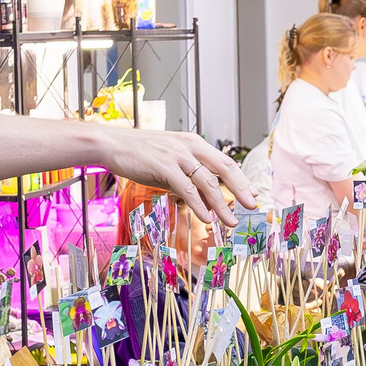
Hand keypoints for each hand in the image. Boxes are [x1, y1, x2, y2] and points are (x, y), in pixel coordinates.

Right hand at [92, 129, 255, 227]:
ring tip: (230, 221)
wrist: (112, 143)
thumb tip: (205, 197)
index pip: (224, 161)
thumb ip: (188, 175)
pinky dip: (199, 204)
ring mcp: (178, 156)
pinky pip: (187, 188)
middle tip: (252, 204)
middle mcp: (189, 147)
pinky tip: (207, 217)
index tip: (251, 193)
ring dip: (221, 204)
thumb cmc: (140, 154)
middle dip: (241, 188)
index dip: (240, 178)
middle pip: (224, 168)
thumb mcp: (170, 161)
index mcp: (193, 143)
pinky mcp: (164, 166)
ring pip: (207, 182)